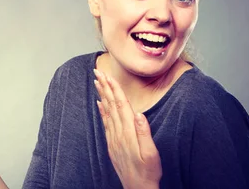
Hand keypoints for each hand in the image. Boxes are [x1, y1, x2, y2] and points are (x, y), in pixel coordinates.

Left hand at [94, 69, 161, 188]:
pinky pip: (105, 122)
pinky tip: (99, 103)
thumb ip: (144, 134)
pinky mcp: (112, 143)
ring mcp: (113, 138)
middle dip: (105, 87)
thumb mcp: (151, 154)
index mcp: (128, 132)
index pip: (120, 105)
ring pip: (107, 111)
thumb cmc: (148, 171)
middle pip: (111, 104)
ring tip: (97, 81)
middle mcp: (118, 133)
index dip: (114, 89)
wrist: (137, 188)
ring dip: (102, 94)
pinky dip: (102, 110)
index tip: (108, 75)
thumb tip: (139, 114)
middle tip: (97, 71)